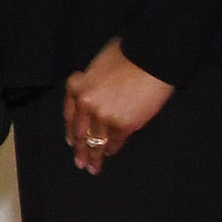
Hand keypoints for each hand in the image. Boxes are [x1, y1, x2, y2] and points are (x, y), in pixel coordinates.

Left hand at [59, 39, 173, 173]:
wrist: (151, 57)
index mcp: (78, 86)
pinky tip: (112, 153)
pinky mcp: (122, 124)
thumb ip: (92, 83)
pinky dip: (113, 149)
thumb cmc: (128, 54)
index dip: (71, 130)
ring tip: (94, 167)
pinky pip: (115, 141)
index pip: (70, 114)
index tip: (71, 141)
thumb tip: (95, 95)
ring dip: (95, 156)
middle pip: (80, 132)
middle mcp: (86, 103)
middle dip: (80, 149)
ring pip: (96, 141)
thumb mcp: (98, 66)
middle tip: (80, 163)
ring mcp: (103, 115)